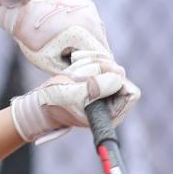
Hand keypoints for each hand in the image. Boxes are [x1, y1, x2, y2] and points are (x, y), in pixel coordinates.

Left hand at [0, 0, 110, 73]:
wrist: (19, 9)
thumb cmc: (31, 38)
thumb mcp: (49, 62)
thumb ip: (71, 71)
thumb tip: (89, 78)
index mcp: (83, 31)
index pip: (102, 57)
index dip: (94, 68)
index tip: (82, 74)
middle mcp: (91, 16)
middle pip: (101, 45)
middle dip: (91, 57)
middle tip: (73, 63)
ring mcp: (89, 8)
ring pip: (98, 35)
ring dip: (88, 44)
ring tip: (66, 46)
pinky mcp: (86, 4)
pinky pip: (92, 24)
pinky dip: (84, 32)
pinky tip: (67, 35)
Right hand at [10, 50, 139, 142]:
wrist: (41, 101)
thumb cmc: (54, 101)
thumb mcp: (71, 94)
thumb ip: (94, 88)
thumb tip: (119, 78)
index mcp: (111, 114)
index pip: (131, 93)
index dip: (116, 80)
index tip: (95, 78)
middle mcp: (112, 103)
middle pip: (121, 75)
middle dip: (99, 69)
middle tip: (77, 73)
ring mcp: (105, 90)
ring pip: (110, 65)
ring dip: (90, 63)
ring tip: (72, 72)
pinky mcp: (98, 79)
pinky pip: (102, 60)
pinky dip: (89, 58)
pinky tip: (75, 62)